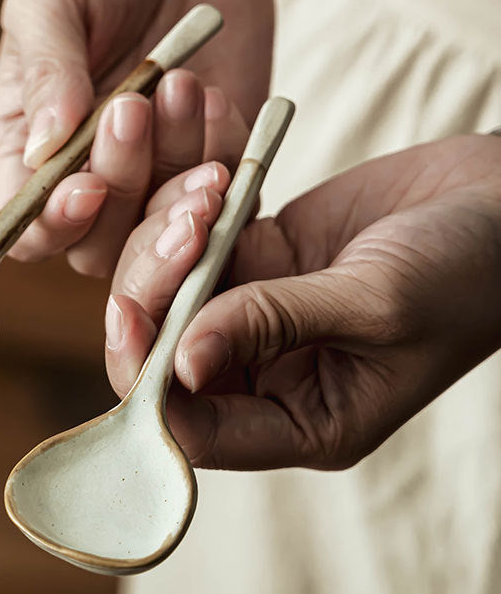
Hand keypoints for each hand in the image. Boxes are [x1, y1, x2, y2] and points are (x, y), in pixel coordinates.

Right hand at [0, 0, 271, 274]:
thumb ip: (45, 72)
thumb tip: (42, 150)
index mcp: (31, 156)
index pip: (31, 231)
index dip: (55, 225)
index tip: (86, 183)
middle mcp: (91, 183)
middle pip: (98, 248)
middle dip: (123, 189)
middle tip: (138, 109)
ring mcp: (155, 183)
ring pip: (163, 235)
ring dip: (178, 175)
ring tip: (189, 89)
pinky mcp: (214, 172)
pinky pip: (228, 207)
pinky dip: (227, 161)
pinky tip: (220, 98)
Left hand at [106, 134, 500, 469]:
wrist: (500, 204)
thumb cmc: (467, 272)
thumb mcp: (378, 304)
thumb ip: (275, 324)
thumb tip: (181, 362)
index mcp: (301, 420)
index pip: (195, 429)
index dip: (149, 381)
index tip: (129, 316)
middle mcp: (266, 375)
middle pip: (166, 351)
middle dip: (155, 289)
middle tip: (184, 226)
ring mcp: (255, 312)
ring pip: (171, 288)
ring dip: (171, 233)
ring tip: (212, 185)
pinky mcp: (256, 258)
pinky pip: (196, 236)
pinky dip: (193, 199)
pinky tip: (215, 163)